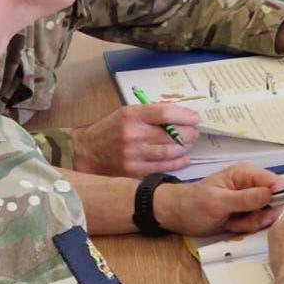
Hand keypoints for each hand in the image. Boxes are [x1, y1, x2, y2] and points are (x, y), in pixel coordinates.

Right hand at [72, 102, 198, 176]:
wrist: (87, 151)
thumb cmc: (111, 129)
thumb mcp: (127, 113)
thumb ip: (151, 114)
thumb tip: (181, 116)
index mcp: (132, 115)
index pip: (165, 113)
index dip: (184, 116)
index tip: (195, 118)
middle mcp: (133, 134)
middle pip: (171, 134)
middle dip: (188, 133)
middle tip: (193, 132)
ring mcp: (133, 154)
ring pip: (170, 151)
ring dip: (184, 148)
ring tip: (187, 144)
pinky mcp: (133, 171)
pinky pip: (163, 167)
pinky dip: (177, 162)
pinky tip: (182, 158)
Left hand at [156, 163, 283, 236]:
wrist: (179, 216)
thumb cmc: (193, 204)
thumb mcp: (219, 202)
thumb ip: (246, 198)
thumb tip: (272, 193)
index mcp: (245, 174)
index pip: (275, 181)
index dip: (276, 197)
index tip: (263, 211)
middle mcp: (251, 184)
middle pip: (274, 201)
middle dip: (260, 215)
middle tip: (241, 220)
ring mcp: (250, 199)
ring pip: (267, 214)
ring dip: (251, 222)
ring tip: (232, 222)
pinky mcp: (247, 212)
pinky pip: (257, 221)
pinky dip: (246, 227)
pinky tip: (231, 224)